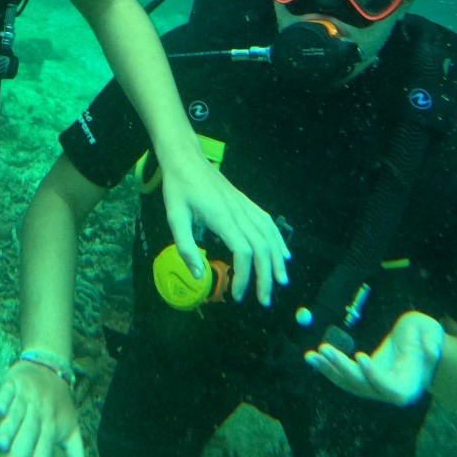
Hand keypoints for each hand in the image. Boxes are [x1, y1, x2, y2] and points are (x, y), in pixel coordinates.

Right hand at [0, 360, 85, 456]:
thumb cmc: (59, 405)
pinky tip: (0, 409)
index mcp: (52, 427)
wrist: (51, 365)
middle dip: (17, 456)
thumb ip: (76, 455)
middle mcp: (39, 413)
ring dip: (10, 428)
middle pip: (27, 437)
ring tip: (2, 444)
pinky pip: (7, 392)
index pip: (43, 451)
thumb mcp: (72, 429)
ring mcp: (26, 397)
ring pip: (17, 415)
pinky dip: (4, 399)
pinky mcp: (13, 383)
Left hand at [158, 146, 289, 304]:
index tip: (236, 295)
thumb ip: (185, 247)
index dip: (244, 276)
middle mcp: (238, 211)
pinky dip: (277, 239)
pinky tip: (282, 253)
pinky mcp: (244, 200)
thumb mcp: (174, 216)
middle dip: (266, 276)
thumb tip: (198, 276)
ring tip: (280, 281)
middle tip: (264, 300)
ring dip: (276, 259)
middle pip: (261, 247)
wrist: (185, 156)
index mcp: (221, 216)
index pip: (243, 250)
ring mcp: (243, 204)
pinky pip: (266, 221)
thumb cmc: (178, 186)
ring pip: (268, 234)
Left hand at [305, 311, 444, 406]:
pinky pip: (344, 377)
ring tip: (311, 355)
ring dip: (329, 370)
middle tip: (325, 349)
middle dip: (343, 368)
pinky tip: (313, 358)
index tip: (361, 357)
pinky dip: (328, 368)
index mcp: (409, 385)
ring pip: (349, 384)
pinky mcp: (363, 378)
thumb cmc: (426, 337)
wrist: (418, 344)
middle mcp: (389, 391)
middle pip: (363, 386)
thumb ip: (432, 340)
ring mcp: (374, 387)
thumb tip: (430, 348)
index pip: (390, 388)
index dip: (375, 376)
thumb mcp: (432, 332)